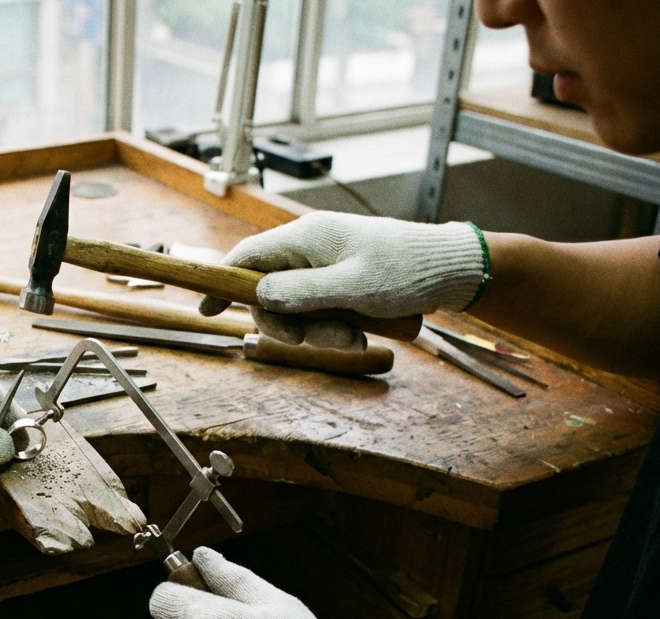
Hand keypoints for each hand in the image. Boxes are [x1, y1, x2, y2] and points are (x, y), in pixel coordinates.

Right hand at [199, 211, 486, 349]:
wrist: (454, 270)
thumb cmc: (407, 270)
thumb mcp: (351, 286)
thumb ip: (300, 292)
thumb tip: (259, 295)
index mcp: (305, 238)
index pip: (245, 257)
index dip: (221, 283)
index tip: (206, 309)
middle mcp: (310, 249)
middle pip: (270, 293)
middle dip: (291, 325)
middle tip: (325, 340)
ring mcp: (326, 266)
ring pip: (298, 309)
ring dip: (319, 331)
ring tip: (357, 336)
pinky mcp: (342, 282)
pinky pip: (322, 312)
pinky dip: (335, 327)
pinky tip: (363, 331)